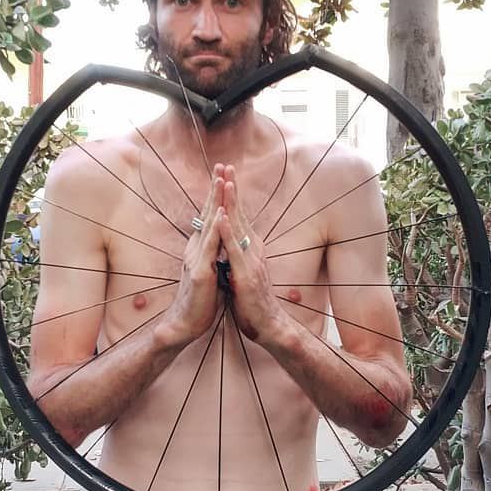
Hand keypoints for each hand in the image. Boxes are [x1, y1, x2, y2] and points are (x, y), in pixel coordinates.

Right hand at [159, 164, 226, 345]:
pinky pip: (209, 247)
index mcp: (200, 248)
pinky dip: (215, 229)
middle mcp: (196, 249)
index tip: (225, 174)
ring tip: (222, 179)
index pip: (210, 217)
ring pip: (208, 224)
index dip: (217, 196)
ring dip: (216, 201)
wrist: (185, 325)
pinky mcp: (199, 273)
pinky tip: (221, 214)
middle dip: (216, 189)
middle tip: (222, 165)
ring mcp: (196, 259)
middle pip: (208, 213)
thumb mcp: (210, 271)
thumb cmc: (201, 300)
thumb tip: (220, 241)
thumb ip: (213, 254)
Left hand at [216, 165, 287, 343]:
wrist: (268, 325)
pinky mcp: (246, 273)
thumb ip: (238, 255)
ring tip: (224, 181)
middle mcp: (253, 249)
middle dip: (232, 189)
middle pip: (240, 213)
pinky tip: (221, 215)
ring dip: (231, 202)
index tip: (225, 174)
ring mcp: (251, 259)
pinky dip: (227, 230)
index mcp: (251, 248)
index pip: (239, 216)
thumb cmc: (253, 301)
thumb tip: (231, 241)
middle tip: (226, 165)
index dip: (232, 195)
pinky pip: (234, 248)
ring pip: (238, 225)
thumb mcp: (243, 272)